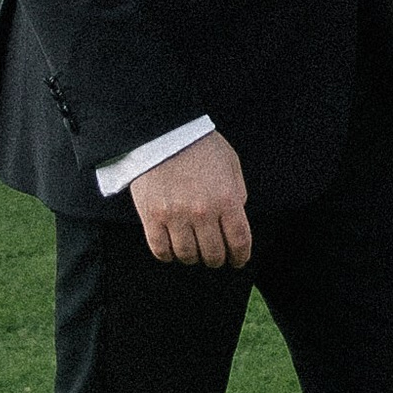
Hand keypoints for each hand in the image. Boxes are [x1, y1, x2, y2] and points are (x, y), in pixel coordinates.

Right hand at [132, 131, 252, 269]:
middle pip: (213, 253)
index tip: (238, 261)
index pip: (239, 241)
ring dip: (193, 258)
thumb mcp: (231, 164)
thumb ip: (237, 193)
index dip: (241, 256)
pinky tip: (173, 250)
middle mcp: (202, 212)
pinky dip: (169, 256)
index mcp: (226, 199)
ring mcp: (175, 216)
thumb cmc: (200, 146)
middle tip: (215, 257)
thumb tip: (236, 219)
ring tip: (194, 252)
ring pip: (188, 255)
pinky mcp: (151, 217)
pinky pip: (161, 250)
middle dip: (218, 259)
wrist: (163, 131)